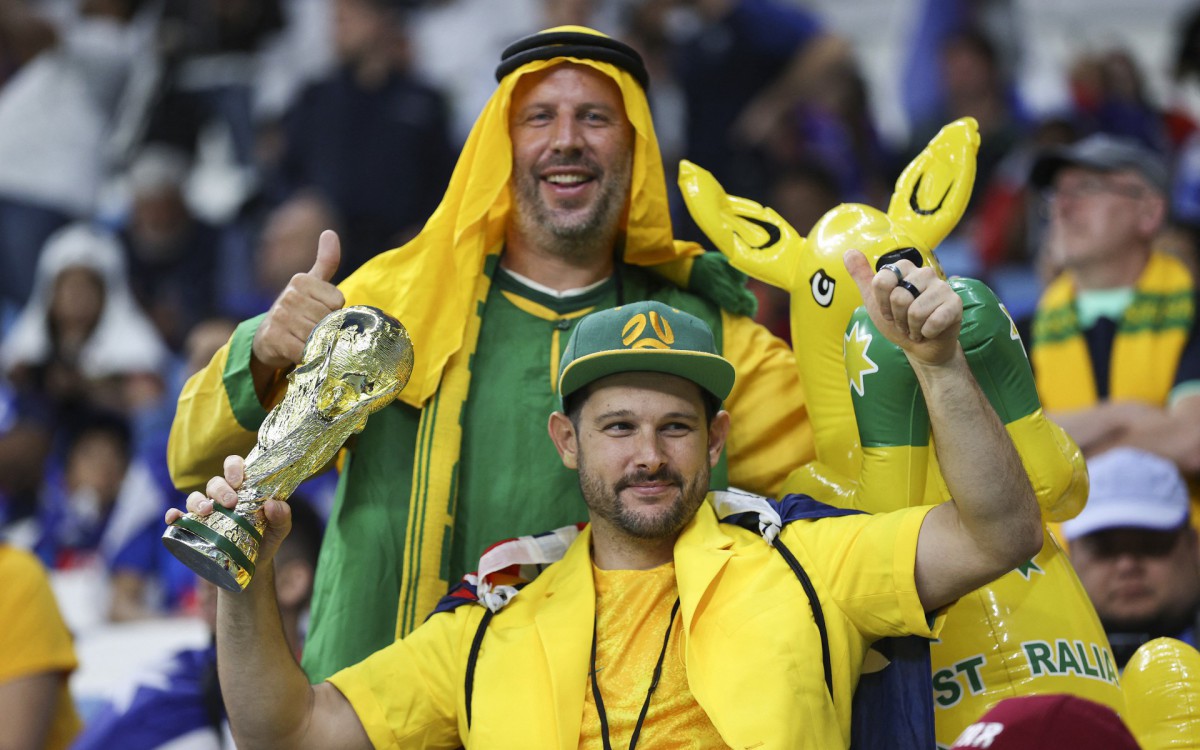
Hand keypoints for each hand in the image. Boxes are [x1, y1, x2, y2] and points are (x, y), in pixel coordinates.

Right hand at [164, 455, 291, 567]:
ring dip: (198, 501)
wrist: (252, 567)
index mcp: (242, 489)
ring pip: (195, 497)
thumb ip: (282, 516)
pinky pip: (179, 519)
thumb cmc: (265, 540)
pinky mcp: (193, 530)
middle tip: (230, 502)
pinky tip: (174, 518)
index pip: (234, 466)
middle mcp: (222, 497)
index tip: (238, 480)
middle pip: (215, 482)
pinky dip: (173, 516)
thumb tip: (273, 504)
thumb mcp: (279, 529)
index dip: (234, 467)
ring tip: (207, 511)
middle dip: (220, 489)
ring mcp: (206, 513)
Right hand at [252, 230, 345, 370]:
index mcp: (300, 280)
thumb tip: (329, 233)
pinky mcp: (275, 338)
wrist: (267, 338)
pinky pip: (305, 351)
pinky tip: (299, 350)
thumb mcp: (312, 284)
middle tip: (312, 329)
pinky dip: (307, 355)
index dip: (333, 312)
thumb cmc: (297, 310)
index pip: (336, 301)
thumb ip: (326, 261)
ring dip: (318, 343)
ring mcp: (280, 316)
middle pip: (329, 319)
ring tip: (305, 339)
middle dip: (326, 329)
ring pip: (319, 335)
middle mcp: (289, 295)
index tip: (319, 312)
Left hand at [843, 249, 962, 366]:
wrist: (922, 347)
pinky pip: (932, 322)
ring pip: (915, 311)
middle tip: (905, 321)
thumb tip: (848, 252)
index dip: (882, 304)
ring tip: (917, 326)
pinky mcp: (955, 304)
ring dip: (912, 327)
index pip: (882, 281)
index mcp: (904, 268)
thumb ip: (862, 276)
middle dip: (898, 318)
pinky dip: (926, 333)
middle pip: (898, 297)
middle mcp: (924, 272)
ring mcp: (942, 287)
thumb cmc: (898, 321)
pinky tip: (930, 331)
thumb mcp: (874, 300)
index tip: (889, 311)